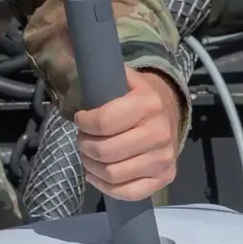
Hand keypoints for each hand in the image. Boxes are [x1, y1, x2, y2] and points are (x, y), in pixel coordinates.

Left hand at [75, 69, 183, 201]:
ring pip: (113, 174)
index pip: (103, 122)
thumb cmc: (136, 96)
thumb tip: (73, 49)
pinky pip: (127, 193)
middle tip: (83, 138)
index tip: (81, 119)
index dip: (84, 123)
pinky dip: (105, 186)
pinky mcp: (164, 178)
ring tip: (89, 155)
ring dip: (91, 166)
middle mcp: (160, 133)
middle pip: (105, 152)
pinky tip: (97, 174)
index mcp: (149, 104)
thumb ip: (101, 70)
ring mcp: (164, 159)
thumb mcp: (122, 78)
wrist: (169, 112)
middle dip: (85, 145)